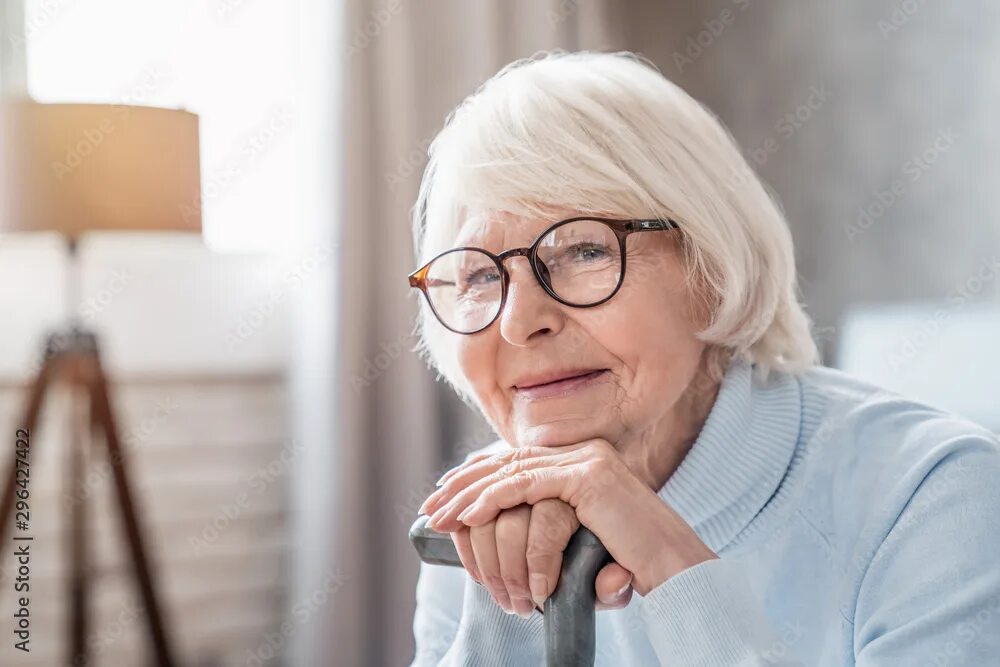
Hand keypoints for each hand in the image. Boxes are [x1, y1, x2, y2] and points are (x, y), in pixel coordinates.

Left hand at [419, 439, 716, 594]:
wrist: (676, 571)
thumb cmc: (633, 563)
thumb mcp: (582, 538)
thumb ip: (551, 525)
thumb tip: (504, 528)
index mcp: (585, 460)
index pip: (520, 460)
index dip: (480, 475)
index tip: (448, 494)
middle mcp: (586, 452)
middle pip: (510, 460)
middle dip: (465, 482)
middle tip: (432, 505)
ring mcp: (589, 461)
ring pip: (512, 471)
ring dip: (469, 494)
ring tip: (440, 515)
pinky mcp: (589, 478)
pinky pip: (527, 485)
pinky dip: (492, 500)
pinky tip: (468, 516)